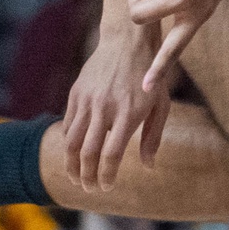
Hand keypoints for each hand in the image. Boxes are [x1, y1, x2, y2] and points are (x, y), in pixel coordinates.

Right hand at [63, 13, 176, 190]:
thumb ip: (153, 136)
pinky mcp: (75, 93)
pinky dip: (69, 143)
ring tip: (76, 177)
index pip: (111, 154)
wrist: (127, 42)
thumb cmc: (150, 77)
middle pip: (87, 152)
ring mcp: (87, 100)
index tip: (106, 187)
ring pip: (70, 141)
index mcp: (128, 113)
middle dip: (85, 176)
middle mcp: (105, 108)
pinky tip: (74, 153)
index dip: (106, 175)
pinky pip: (67, 124)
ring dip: (71, 164)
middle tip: (88, 188)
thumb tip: (149, 166)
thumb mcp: (161, 105)